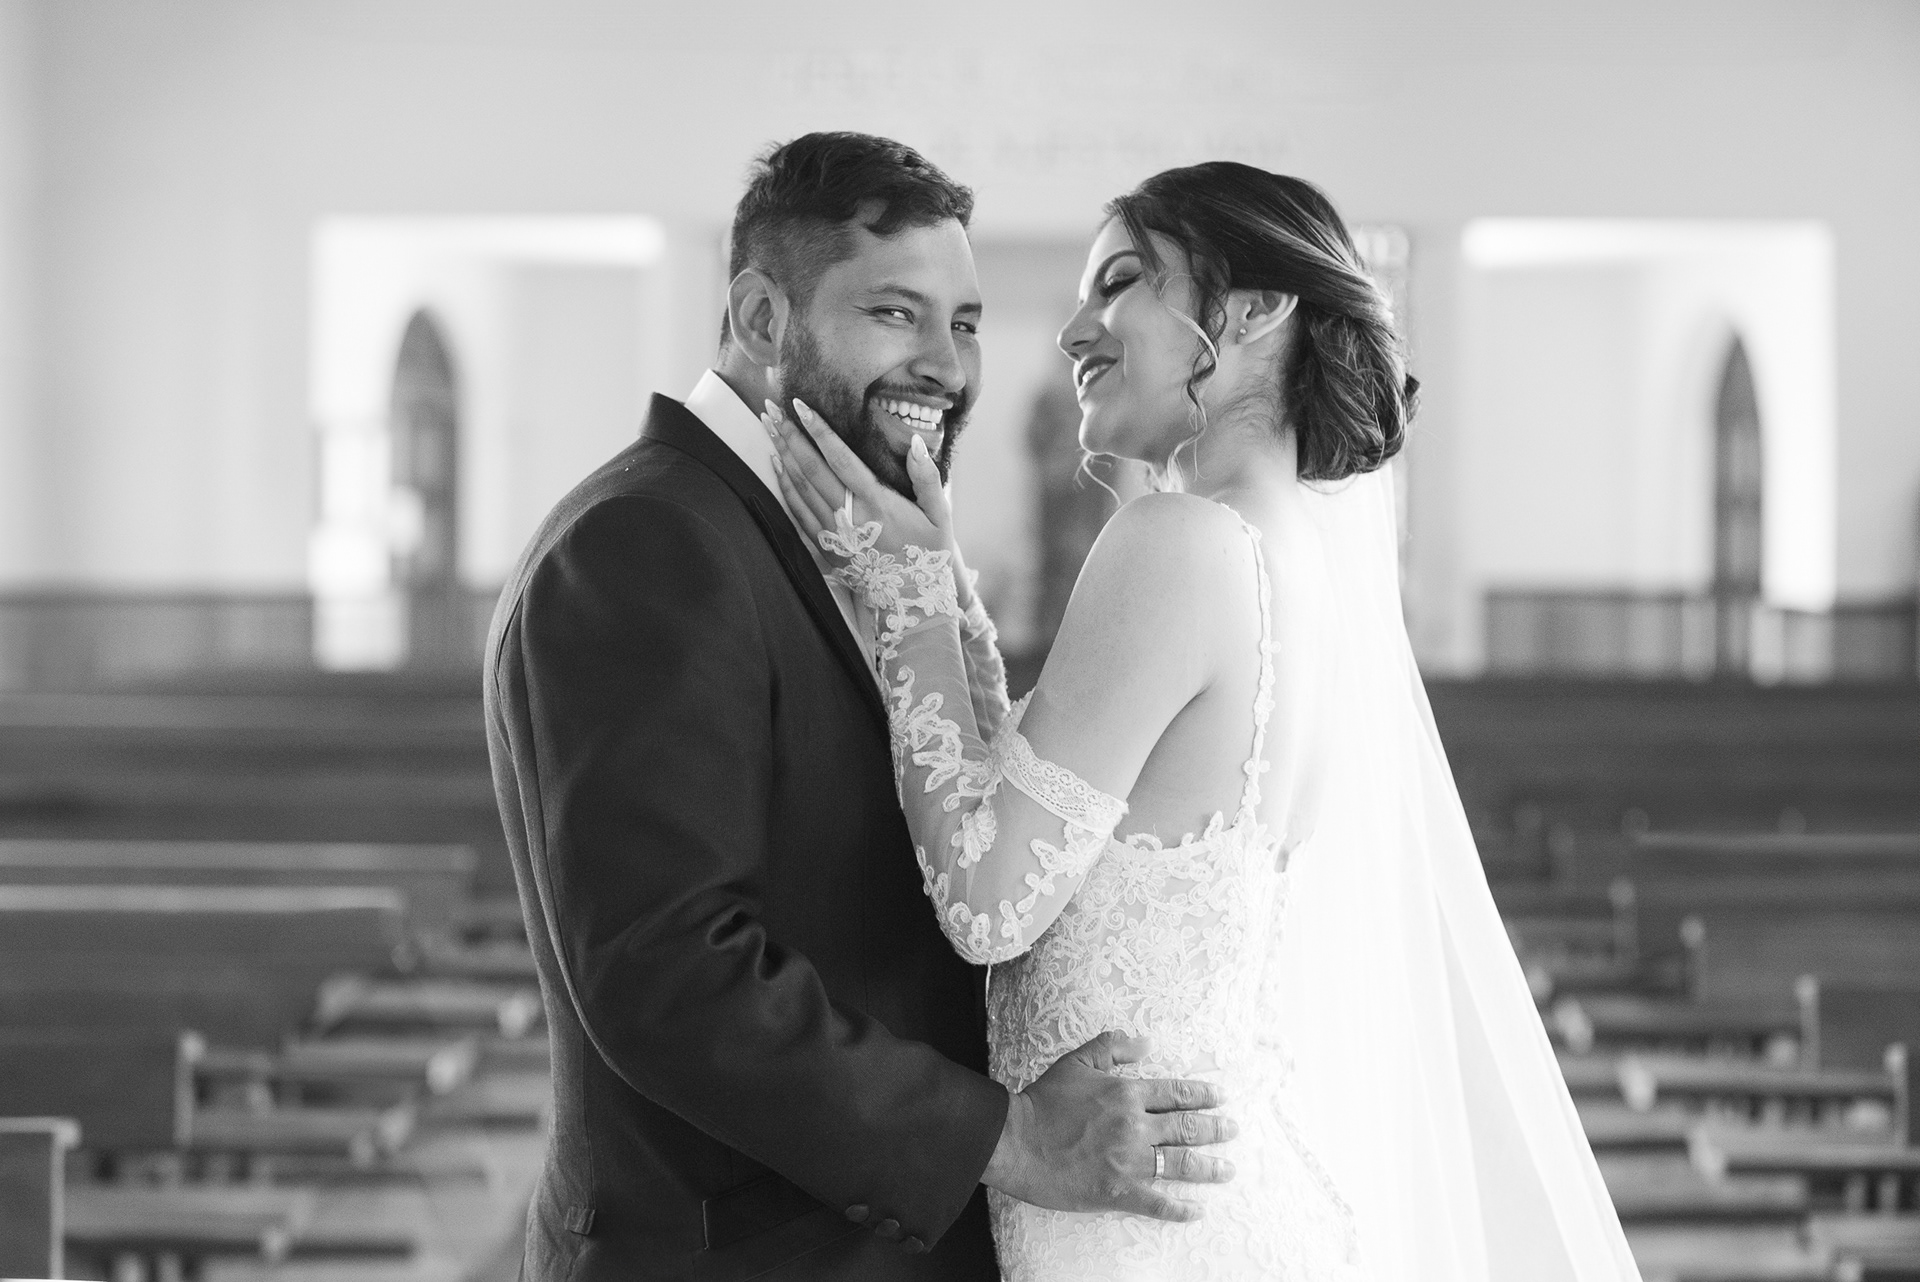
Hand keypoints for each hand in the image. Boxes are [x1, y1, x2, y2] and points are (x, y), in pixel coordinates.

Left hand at [762, 398, 952, 565]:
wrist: (912, 602)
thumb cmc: (929, 554)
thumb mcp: (940, 516)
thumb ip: (927, 477)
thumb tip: (915, 441)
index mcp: (878, 504)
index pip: (841, 459)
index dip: (819, 431)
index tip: (801, 406)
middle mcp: (850, 518)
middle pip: (811, 469)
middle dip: (790, 435)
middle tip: (771, 407)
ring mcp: (834, 535)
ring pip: (800, 488)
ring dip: (782, 454)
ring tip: (768, 426)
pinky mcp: (825, 549)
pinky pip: (798, 513)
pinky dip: (784, 486)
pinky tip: (776, 464)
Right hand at [981, 1031, 1236, 1222]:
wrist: (1016, 1141)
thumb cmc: (1043, 1101)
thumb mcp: (1076, 1062)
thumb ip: (1112, 1046)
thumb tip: (1145, 1042)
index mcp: (1127, 1094)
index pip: (1175, 1093)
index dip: (1202, 1095)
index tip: (1221, 1097)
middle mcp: (1135, 1126)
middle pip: (1187, 1128)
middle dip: (1215, 1129)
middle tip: (1233, 1130)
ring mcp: (1129, 1161)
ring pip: (1181, 1164)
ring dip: (1209, 1167)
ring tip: (1228, 1169)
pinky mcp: (1119, 1191)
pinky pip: (1157, 1202)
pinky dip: (1179, 1209)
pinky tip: (1196, 1210)